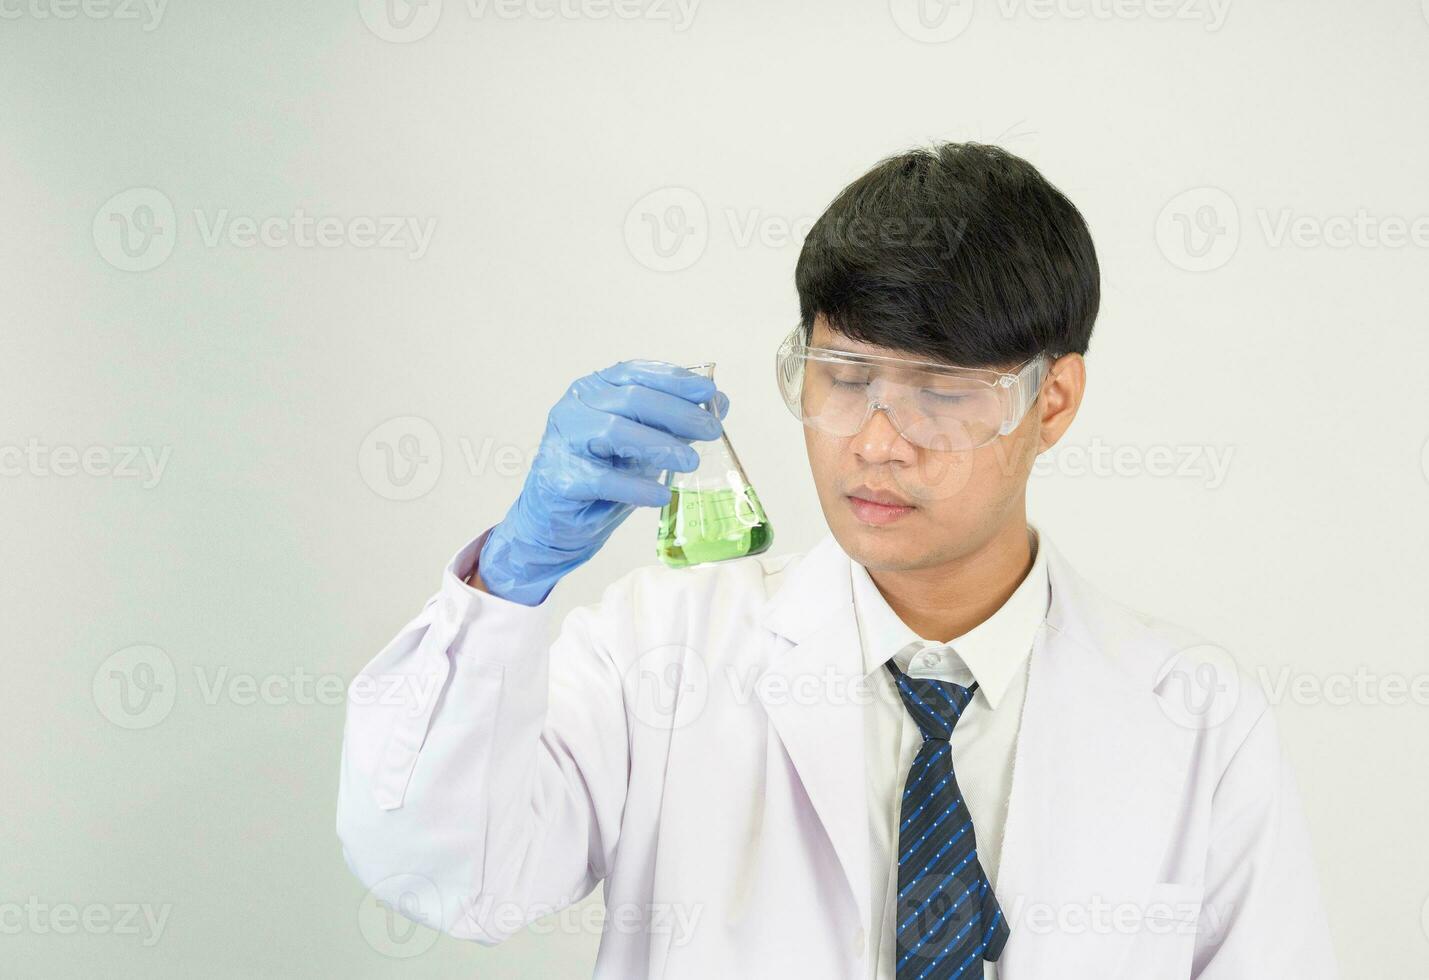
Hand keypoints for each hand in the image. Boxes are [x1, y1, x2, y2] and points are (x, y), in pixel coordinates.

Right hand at [476, 360, 728, 605]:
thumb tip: (720, 404)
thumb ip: (677, 422)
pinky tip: (660, 495)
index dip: (675, 380)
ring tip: (691, 461)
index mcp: (596, 388)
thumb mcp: (645, 443)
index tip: (709, 392)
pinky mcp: (559, 477)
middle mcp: (576, 405)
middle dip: (677, 413)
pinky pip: (602, 479)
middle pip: (631, 399)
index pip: (637, 373)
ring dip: (659, 445)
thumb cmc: (603, 473)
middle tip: (711, 430)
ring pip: (615, 431)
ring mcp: (564, 439)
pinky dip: (635, 487)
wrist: (559, 519)